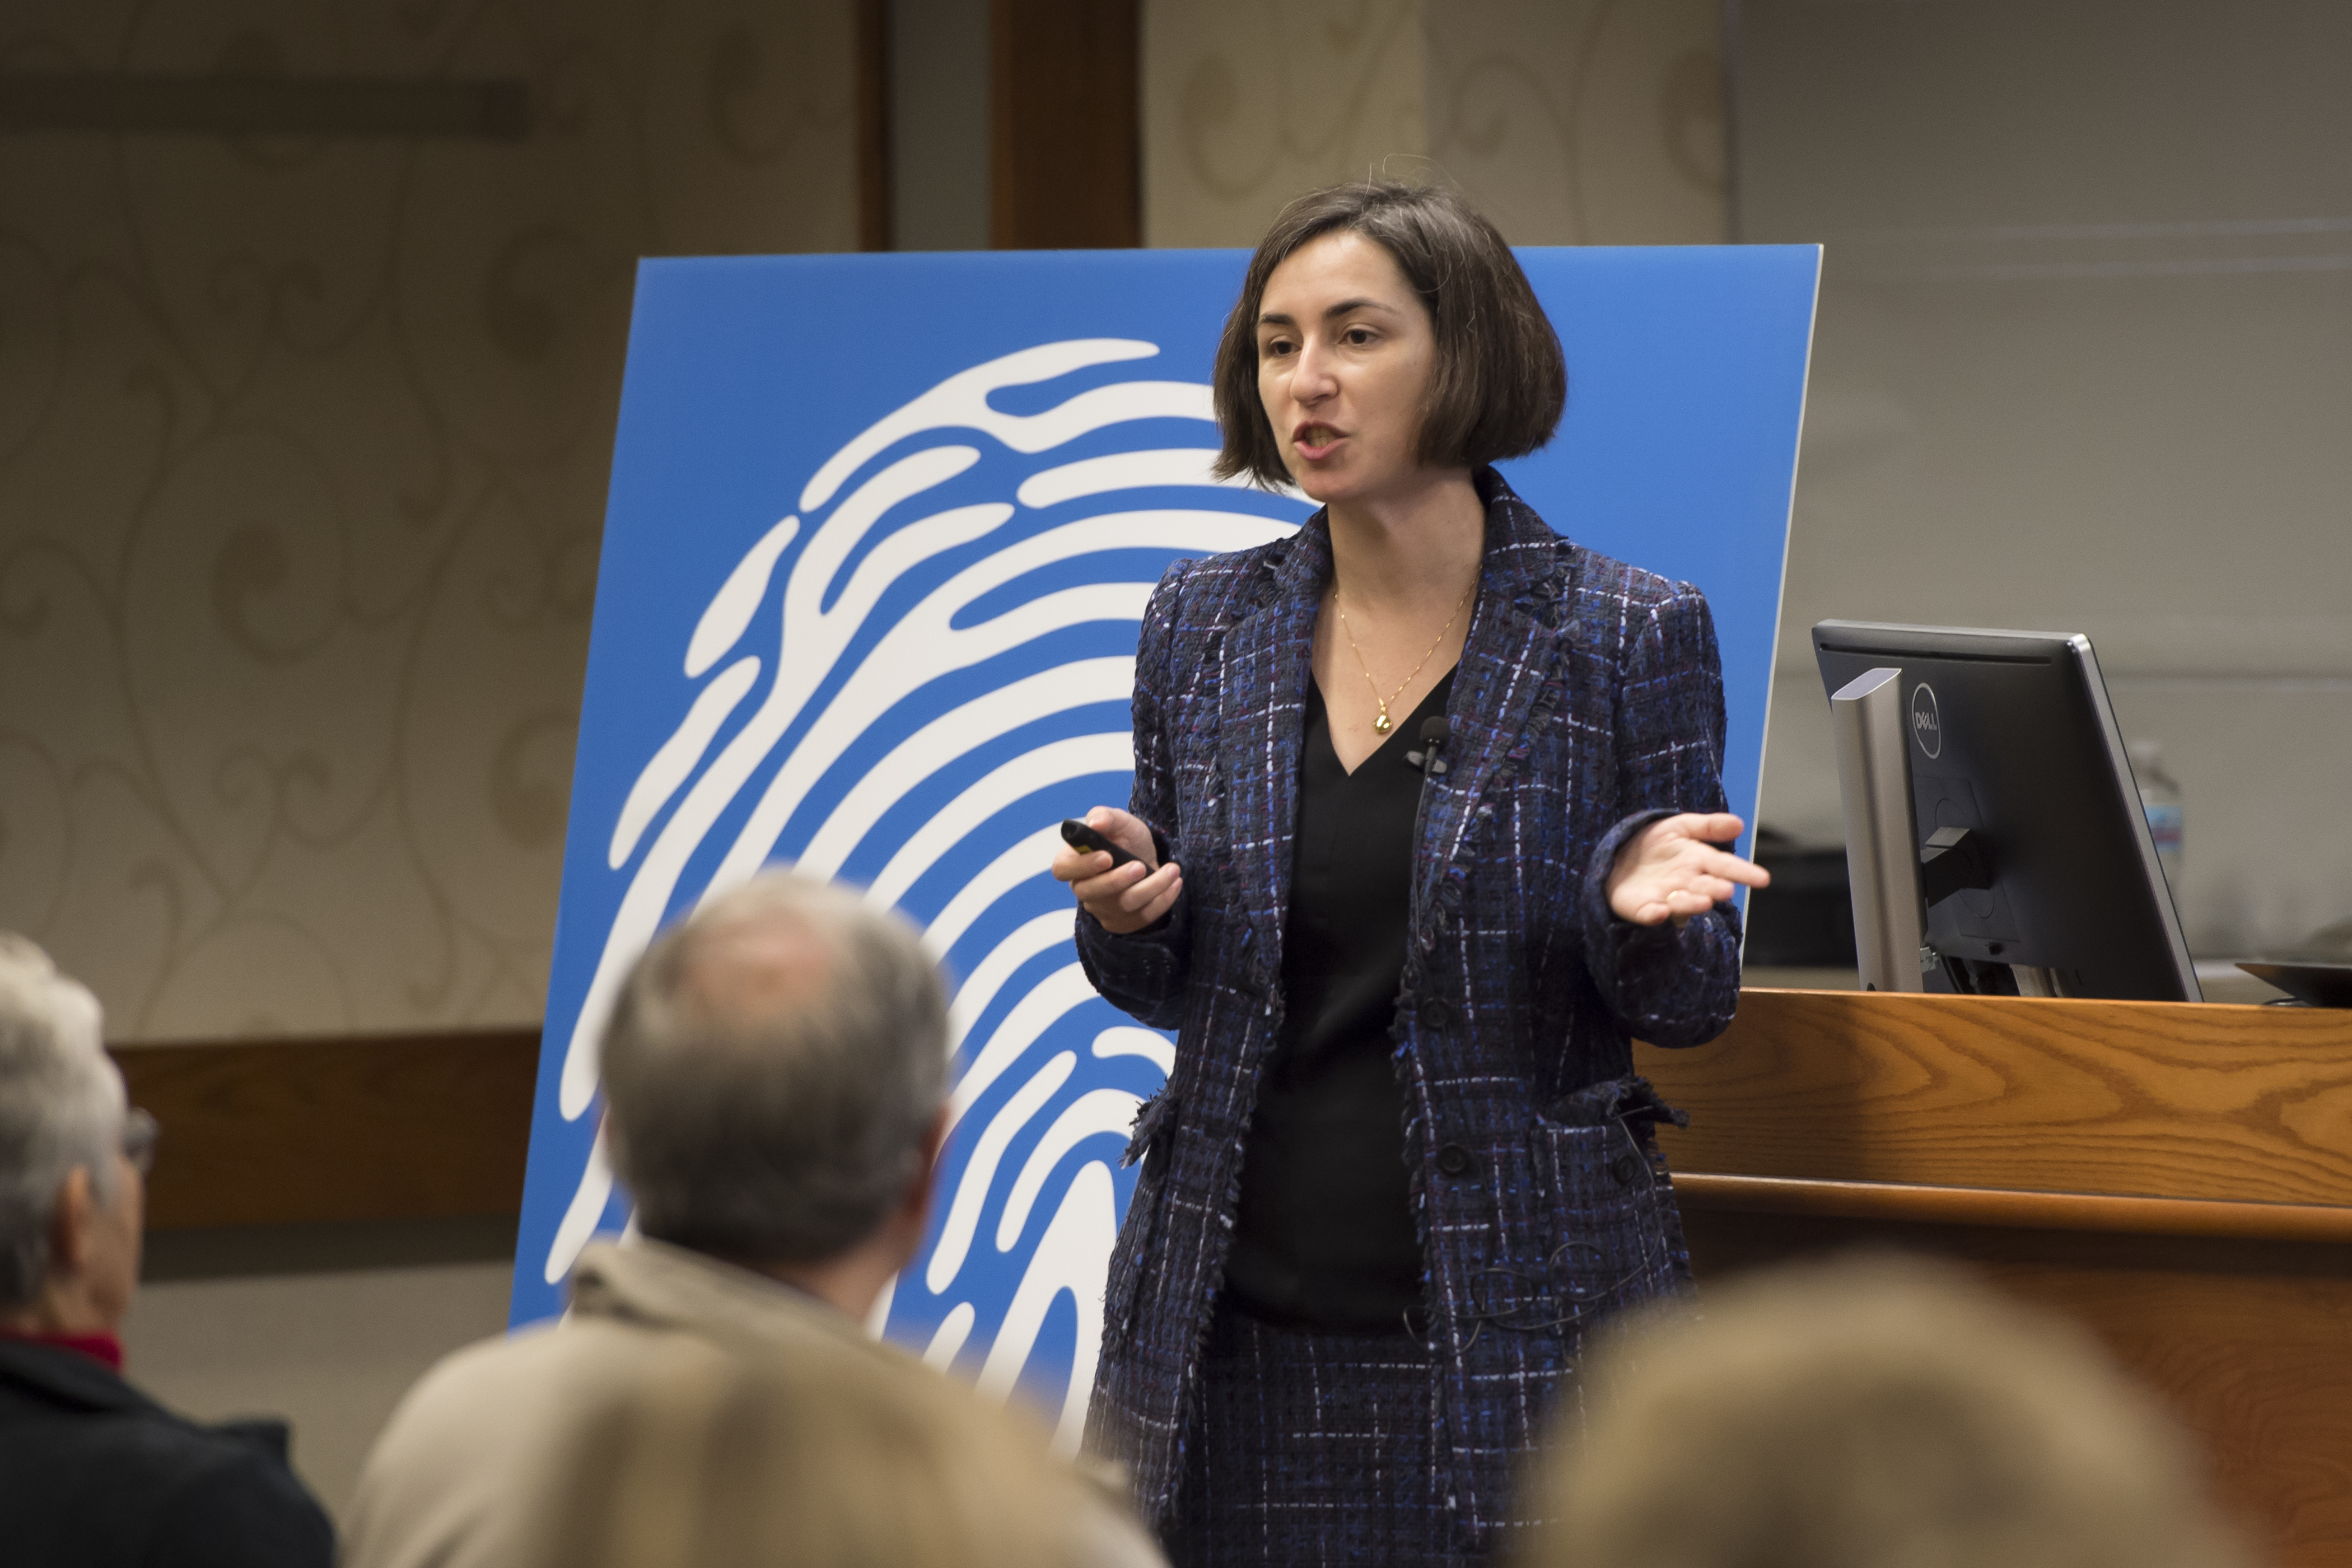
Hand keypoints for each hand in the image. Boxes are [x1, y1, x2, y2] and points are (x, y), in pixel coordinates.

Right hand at [1051, 806, 1183, 934]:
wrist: (1147, 858)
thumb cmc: (1126, 839)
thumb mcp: (1120, 821)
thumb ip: (1106, 816)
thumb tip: (1096, 822)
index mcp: (1073, 861)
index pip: (1063, 869)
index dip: (1082, 866)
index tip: (1107, 857)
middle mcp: (1083, 888)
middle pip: (1092, 893)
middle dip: (1119, 880)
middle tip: (1141, 866)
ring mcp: (1101, 909)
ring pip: (1122, 905)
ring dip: (1151, 887)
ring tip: (1172, 869)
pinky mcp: (1123, 922)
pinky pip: (1141, 917)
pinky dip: (1162, 900)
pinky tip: (1174, 883)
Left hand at [1606, 813, 1770, 927]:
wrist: (1618, 856)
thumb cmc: (1655, 843)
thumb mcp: (1680, 826)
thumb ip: (1708, 826)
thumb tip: (1739, 823)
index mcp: (1699, 861)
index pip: (1725, 867)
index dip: (1744, 873)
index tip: (1762, 879)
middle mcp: (1687, 883)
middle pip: (1705, 888)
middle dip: (1715, 889)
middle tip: (1725, 890)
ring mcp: (1665, 897)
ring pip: (1683, 903)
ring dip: (1692, 904)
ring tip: (1703, 902)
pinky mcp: (1643, 908)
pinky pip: (1649, 914)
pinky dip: (1654, 915)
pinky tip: (1660, 911)